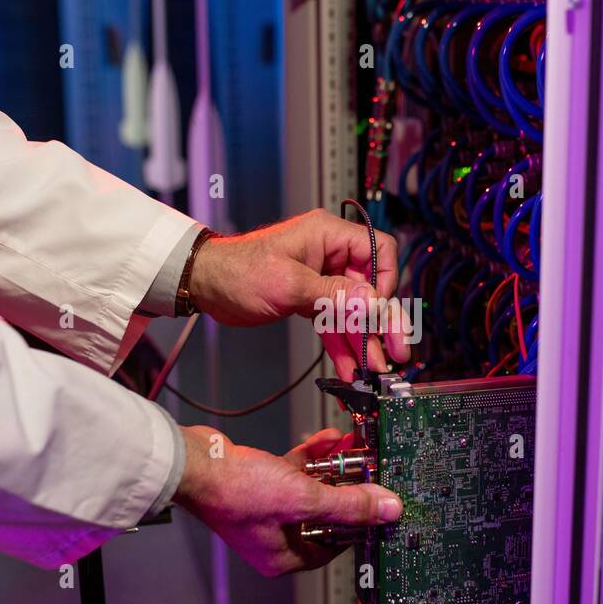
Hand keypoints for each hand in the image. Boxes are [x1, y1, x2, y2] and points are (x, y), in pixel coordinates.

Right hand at [173, 425, 402, 576]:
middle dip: (350, 490)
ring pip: (312, 490)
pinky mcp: (261, 483)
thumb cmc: (235, 492)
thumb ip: (348, 505)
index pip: (334, 546)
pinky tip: (328, 439)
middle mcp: (275, 537)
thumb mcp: (302, 499)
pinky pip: (295, 473)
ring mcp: (267, 509)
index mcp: (283, 557)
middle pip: (326, 516)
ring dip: (334, 469)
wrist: (195, 462)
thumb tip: (386, 510)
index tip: (379, 507)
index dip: (360, 526)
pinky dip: (312, 457)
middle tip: (372, 472)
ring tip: (356, 449)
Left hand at [190, 209, 410, 379]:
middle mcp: (330, 255)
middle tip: (397, 349)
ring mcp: (321, 278)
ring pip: (354, 311)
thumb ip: (334, 295)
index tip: (379, 310)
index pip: (378, 251)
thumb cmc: (237, 270)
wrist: (205, 285)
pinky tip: (350, 367)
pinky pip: (334, 322)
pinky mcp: (310, 299)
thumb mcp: (289, 284)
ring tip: (374, 368)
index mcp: (328, 236)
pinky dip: (342, 344)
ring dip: (364, 340)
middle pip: (371, 288)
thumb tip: (373, 302)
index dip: (384, 282)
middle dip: (384, 321)